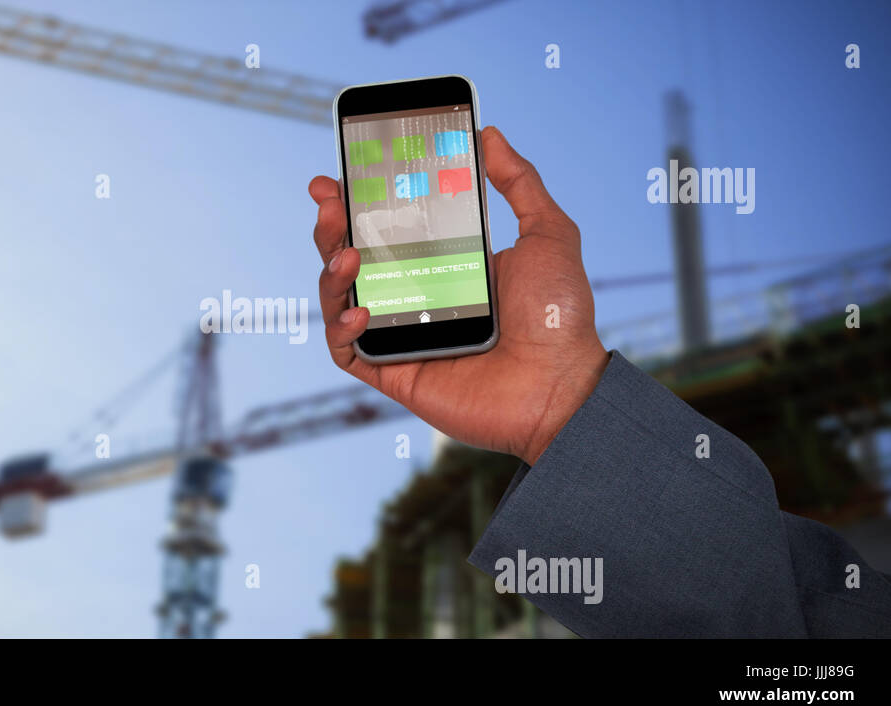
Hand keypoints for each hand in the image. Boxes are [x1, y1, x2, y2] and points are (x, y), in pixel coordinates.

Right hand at [310, 126, 608, 464]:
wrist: (562, 386)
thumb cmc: (561, 316)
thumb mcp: (548, 233)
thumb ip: (520, 183)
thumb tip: (489, 135)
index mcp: (443, 262)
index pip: (387, 224)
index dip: (357, 200)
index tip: (341, 174)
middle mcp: (415, 296)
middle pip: (352, 255)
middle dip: (331, 226)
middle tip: (329, 202)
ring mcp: (400, 333)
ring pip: (339, 298)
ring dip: (330, 272)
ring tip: (348, 253)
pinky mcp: (392, 371)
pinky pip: (345, 350)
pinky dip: (340, 327)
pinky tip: (361, 308)